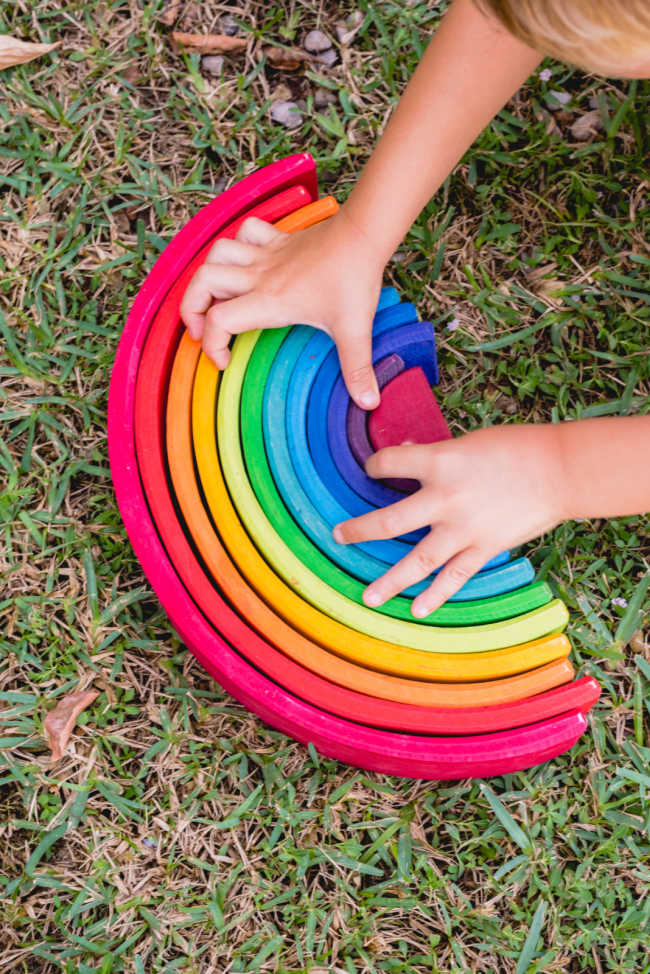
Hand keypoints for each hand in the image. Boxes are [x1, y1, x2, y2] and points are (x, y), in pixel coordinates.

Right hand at [179, 207, 384, 408]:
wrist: (363, 234)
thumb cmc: (354, 278)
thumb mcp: (356, 330)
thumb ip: (357, 369)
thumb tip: (369, 403)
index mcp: (270, 301)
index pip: (220, 321)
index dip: (211, 346)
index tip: (223, 362)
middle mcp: (259, 276)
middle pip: (202, 282)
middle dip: (191, 309)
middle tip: (202, 331)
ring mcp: (266, 255)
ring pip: (216, 253)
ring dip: (207, 275)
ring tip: (214, 298)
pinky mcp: (278, 240)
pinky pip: (245, 233)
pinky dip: (237, 245)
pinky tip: (245, 262)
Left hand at [333, 423, 567, 615]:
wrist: (560, 470)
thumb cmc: (515, 447)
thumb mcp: (467, 442)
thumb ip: (435, 455)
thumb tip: (408, 455)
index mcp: (438, 461)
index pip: (388, 464)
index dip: (374, 465)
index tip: (371, 469)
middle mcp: (444, 498)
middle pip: (389, 520)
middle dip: (360, 530)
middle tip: (338, 537)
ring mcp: (462, 528)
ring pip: (417, 560)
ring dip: (391, 581)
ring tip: (368, 598)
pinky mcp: (483, 548)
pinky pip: (454, 577)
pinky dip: (436, 595)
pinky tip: (418, 611)